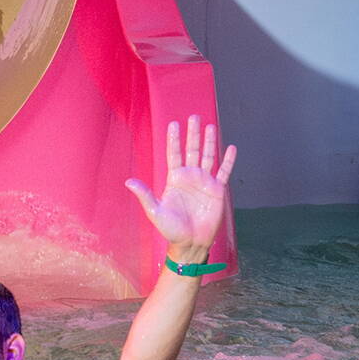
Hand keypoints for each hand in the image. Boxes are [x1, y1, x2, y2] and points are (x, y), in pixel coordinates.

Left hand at [125, 116, 236, 261]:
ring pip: (208, 156)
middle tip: (194, 116)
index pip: (174, 154)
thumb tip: (128, 182)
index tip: (174, 123)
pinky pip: (223, 172)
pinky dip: (228, 160)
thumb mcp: (155, 212)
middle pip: (192, 150)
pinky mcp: (217, 190)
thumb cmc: (171, 229)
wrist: (191, 243)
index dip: (174, 140)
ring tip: (210, 125)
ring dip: (209, 141)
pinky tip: (230, 147)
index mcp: (174, 179)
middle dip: (192, 134)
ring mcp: (204, 182)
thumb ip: (145, 195)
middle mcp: (190, 177)